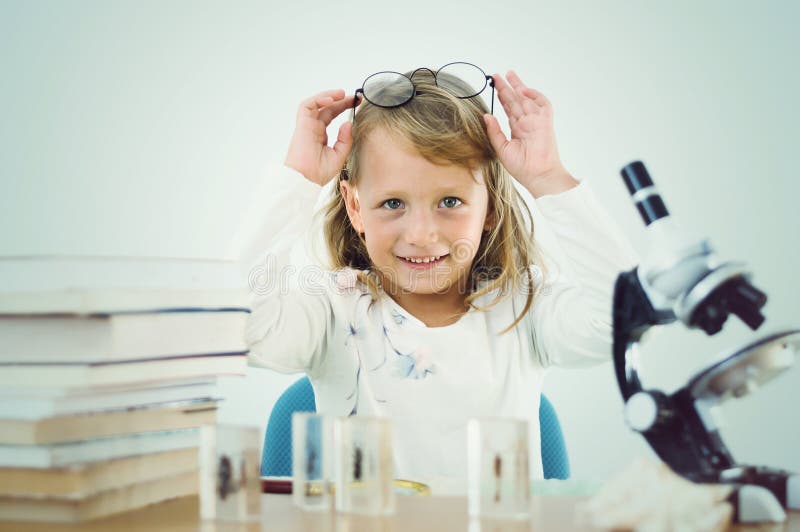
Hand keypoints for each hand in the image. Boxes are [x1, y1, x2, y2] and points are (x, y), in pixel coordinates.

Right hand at [285, 89, 360, 185]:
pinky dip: (318, 99)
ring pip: (316, 104)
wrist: (306, 180)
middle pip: (327, 108)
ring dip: (329, 96)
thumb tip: (349, 124)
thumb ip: (345, 140)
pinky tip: (331, 100)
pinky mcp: (301, 125)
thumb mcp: (339, 156)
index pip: (332, 115)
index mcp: (320, 135)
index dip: (344, 107)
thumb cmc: (319, 173)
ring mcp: (307, 126)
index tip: (357, 102)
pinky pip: (307, 106)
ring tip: (342, 94)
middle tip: (355, 97)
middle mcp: (313, 129)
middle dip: (341, 100)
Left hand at [484, 71, 576, 197]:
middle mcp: (526, 122)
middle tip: (496, 75)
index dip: (501, 96)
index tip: (493, 86)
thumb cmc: (522, 167)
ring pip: (527, 99)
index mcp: (517, 129)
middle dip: (506, 87)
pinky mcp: (545, 122)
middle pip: (515, 100)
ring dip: (518, 86)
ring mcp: (536, 121)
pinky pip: (543, 104)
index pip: (508, 108)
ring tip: (508, 75)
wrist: (538, 175)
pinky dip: (535, 95)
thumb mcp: (501, 148)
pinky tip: (522, 89)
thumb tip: (486, 115)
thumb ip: (494, 132)